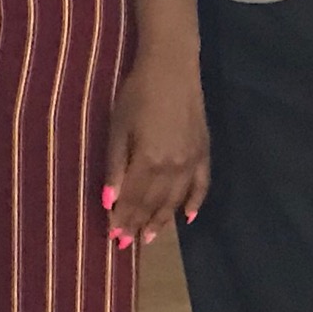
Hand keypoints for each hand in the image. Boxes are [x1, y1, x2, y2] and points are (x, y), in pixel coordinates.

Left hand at [103, 54, 209, 246]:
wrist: (172, 68)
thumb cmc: (137, 94)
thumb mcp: (118, 128)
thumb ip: (115, 166)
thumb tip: (108, 202)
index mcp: (149, 161)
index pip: (133, 199)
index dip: (122, 219)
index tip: (113, 237)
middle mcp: (173, 168)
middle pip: (154, 204)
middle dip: (139, 224)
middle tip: (127, 243)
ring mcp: (192, 161)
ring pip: (176, 200)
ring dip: (163, 220)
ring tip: (151, 237)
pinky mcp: (204, 151)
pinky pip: (202, 185)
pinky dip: (195, 203)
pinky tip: (189, 218)